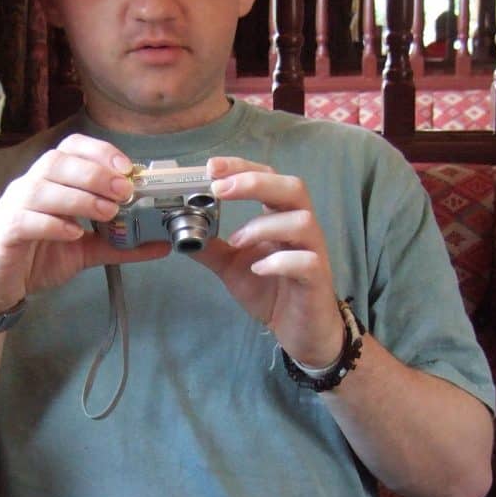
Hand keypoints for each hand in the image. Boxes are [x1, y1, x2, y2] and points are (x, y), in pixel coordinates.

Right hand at [0, 133, 168, 312]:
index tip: (127, 168)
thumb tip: (161, 243)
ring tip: (107, 212)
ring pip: (42, 187)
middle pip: (58, 162)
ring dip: (79, 196)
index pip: (71, 148)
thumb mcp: (86, 250)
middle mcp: (28, 187)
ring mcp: (12, 207)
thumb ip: (120, 244)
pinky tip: (74, 233)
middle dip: (95, 173)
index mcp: (49, 182)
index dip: (99, 152)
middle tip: (125, 192)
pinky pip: (25, 219)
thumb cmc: (36, 258)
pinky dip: (52, 223)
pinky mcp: (4, 233)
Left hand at [194, 156, 344, 367]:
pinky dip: (280, 261)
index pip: (268, 176)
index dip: (242, 167)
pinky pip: (307, 261)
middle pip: (292, 187)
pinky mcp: (318, 279)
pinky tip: (258, 268)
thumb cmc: (271, 290)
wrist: (300, 330)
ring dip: (262, 226)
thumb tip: (178, 230)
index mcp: (279, 217)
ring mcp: (313, 251)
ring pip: (301, 221)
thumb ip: (210, 246)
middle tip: (219, 189)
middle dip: (255, 182)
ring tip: (236, 242)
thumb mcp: (232, 265)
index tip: (211, 167)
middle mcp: (301, 227)